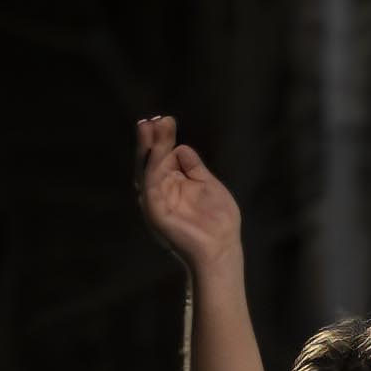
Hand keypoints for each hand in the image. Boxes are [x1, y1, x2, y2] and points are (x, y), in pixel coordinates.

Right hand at [134, 115, 242, 273]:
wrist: (222, 251)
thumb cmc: (219, 223)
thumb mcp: (209, 186)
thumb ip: (195, 168)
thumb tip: (181, 147)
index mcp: (173, 185)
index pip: (163, 157)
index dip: (163, 139)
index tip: (166, 120)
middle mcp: (161, 191)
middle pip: (151, 160)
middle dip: (151, 139)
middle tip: (152, 119)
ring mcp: (156, 202)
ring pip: (148, 169)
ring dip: (149, 148)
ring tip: (151, 128)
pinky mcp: (155, 212)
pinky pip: (151, 186)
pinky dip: (152, 168)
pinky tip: (157, 152)